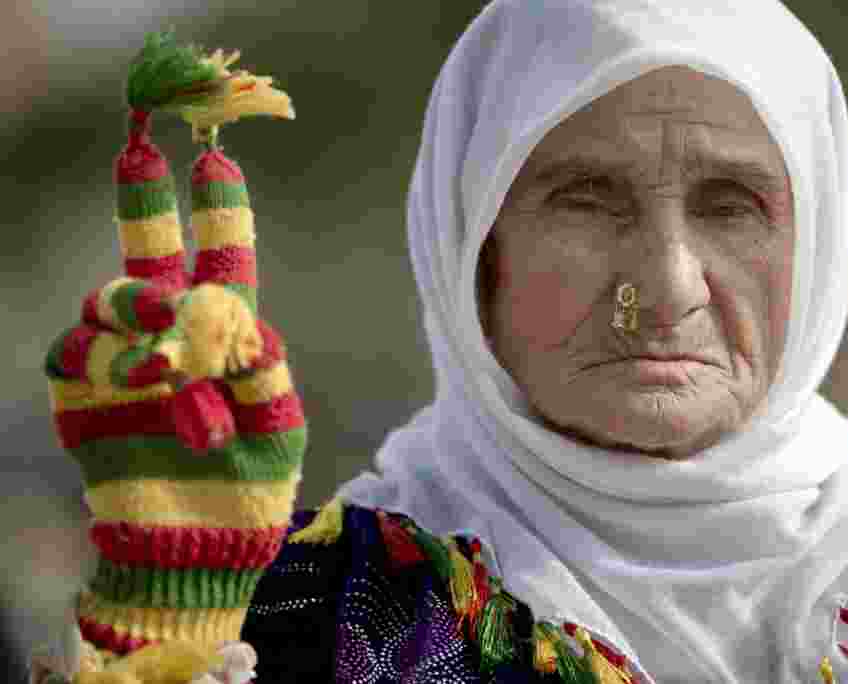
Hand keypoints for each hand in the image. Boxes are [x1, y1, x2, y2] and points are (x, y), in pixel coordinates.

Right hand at [43, 112, 306, 654]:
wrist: (194, 558)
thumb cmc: (248, 494)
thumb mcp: (278, 427)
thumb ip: (261, 367)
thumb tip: (237, 312)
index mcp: (227, 342)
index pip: (220, 265)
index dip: (218, 216)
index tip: (216, 162)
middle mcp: (171, 341)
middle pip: (149, 257)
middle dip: (146, 207)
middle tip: (140, 156)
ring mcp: (121, 366)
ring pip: (109, 299)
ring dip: (139, 309)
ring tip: (170, 352)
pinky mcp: (83, 398)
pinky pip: (74, 351)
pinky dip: (106, 354)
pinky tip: (140, 375)